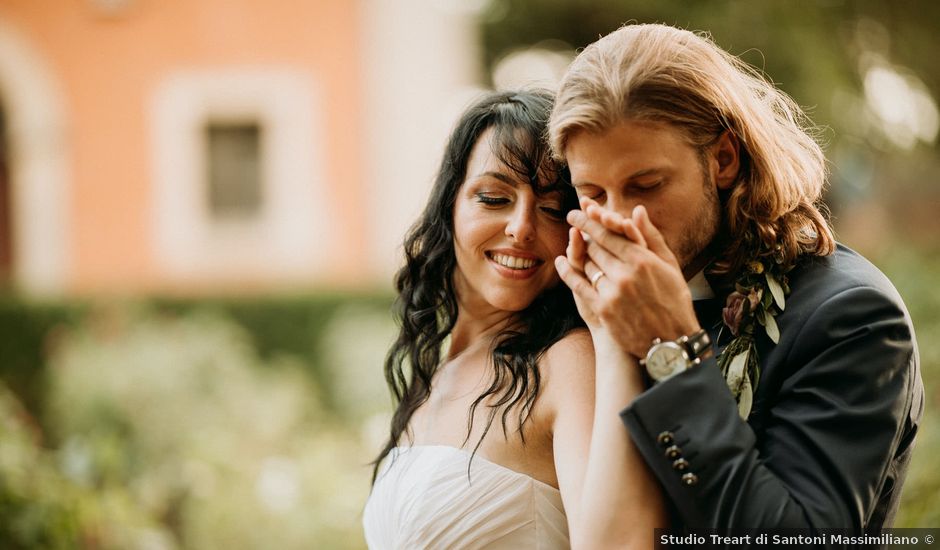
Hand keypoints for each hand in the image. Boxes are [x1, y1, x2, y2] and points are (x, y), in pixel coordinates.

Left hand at [558, 200, 700, 357]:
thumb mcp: (669, 265)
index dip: (590, 221)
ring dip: (581, 254)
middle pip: (595, 247)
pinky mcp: (603, 309)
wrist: (671, 341)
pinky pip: (578, 285)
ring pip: (587, 265)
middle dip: (584, 235)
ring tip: (578, 246)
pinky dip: (567, 271)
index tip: (578, 211)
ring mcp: (612, 292)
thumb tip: (636, 210)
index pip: (608, 234)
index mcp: (642, 260)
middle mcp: (625, 274)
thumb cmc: (674, 300)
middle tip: (574, 223)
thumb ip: (650, 236)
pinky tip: (561, 261)